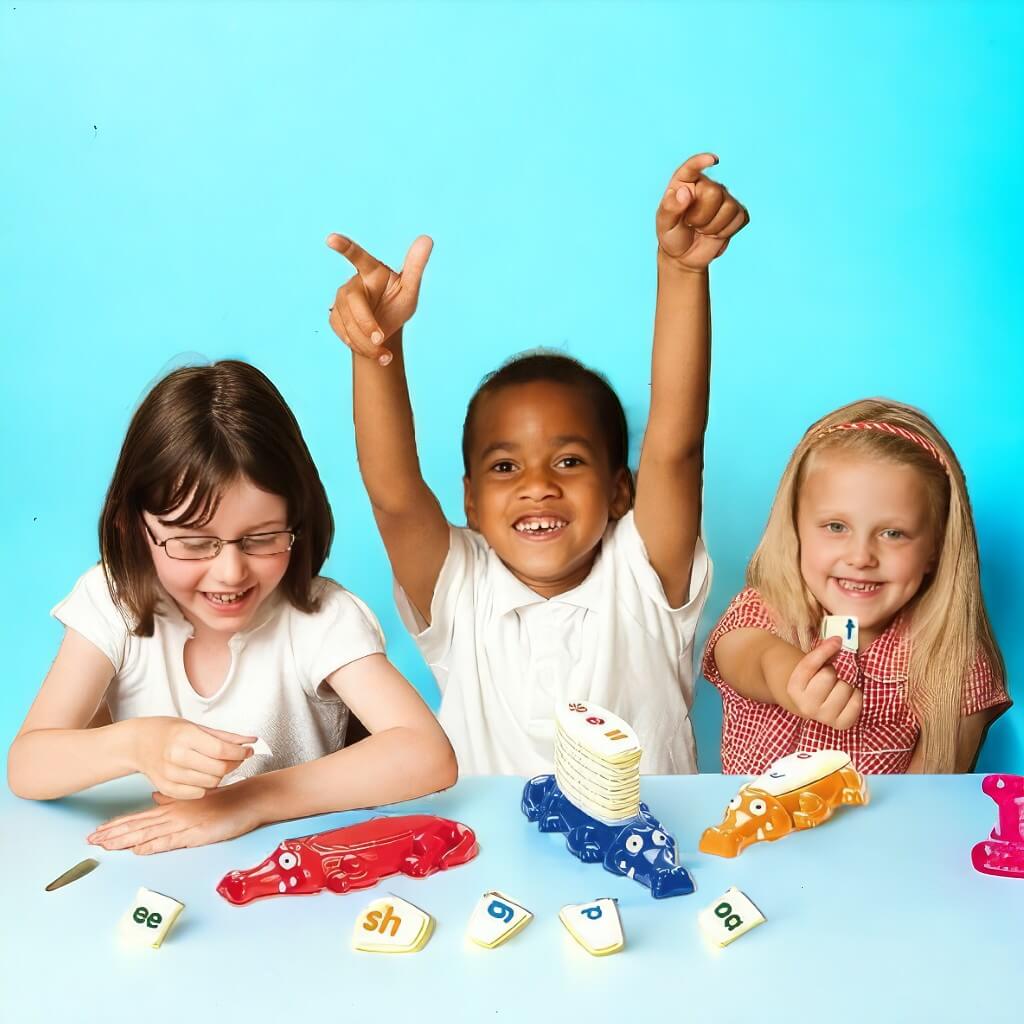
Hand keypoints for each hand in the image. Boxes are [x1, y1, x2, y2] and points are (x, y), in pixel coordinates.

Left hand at [87, 784, 260, 854]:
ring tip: (105, 846)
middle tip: (91, 841)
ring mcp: (185, 824)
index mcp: (173, 807)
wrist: (249, 799)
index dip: (117, 825)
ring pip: (149, 834)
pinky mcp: (197, 834)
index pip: (139, 817)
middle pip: (138, 826)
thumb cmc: (225, 799)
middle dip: (113, 834)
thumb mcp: (196, 797)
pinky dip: (153, 846)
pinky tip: (139, 850)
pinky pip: (171, 841)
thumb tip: (155, 798)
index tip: (98, 831)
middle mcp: (175, 814)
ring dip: (125, 840)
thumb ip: (174, 799)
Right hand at [132, 717, 253, 799]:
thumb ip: (226, 736)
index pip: (222, 750)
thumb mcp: (197, 726)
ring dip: (220, 775)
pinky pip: (197, 793)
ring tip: (217, 764)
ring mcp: (170, 774)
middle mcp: (176, 756)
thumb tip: (252, 741)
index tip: (248, 751)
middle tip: (235, 758)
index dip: (240, 752)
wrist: (138, 743)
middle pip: (219, 769)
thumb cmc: (169, 732)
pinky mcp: (166, 788)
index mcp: (185, 736)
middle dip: (234, 764)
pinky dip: (205, 786)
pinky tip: (203, 774)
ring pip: (210, 783)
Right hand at [326, 234, 432, 365]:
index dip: (345, 247)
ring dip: (366, 342)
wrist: (385, 332)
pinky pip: (343, 334)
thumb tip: (427, 238)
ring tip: (385, 355)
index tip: (330, 239)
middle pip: (353, 302)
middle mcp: (353, 283)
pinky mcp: (334, 317)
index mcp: (372, 271)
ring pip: (347, 322)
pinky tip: (374, 351)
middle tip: (380, 339)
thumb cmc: (397, 305)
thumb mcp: (410, 290)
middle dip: (366, 323)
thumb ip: (415, 267)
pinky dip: (360, 347)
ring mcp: (340, 300)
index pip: (358, 257)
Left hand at [656, 153, 748, 271]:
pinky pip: (738, 218)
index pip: (692, 168)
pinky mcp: (736, 212)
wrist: (685, 255)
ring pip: (728, 207)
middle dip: (701, 216)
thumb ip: (670, 208)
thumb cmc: (673, 235)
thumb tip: (684, 191)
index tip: (712, 160)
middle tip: (691, 223)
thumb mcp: (664, 224)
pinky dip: (724, 231)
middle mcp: (706, 186)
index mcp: (685, 182)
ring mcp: (724, 198)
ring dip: (712, 226)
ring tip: (701, 229)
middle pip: (714, 192)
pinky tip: (714, 233)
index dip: (701, 162)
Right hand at [785, 636, 862, 729]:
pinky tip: (846, 696)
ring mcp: (823, 717)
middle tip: (827, 678)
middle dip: (831, 672)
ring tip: (835, 689)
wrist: (809, 705)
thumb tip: (838, 640)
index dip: (826, 648)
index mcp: (794, 688)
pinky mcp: (840, 724)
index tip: (836, 640)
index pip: (810, 664)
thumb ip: (822, 651)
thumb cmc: (812, 680)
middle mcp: (806, 706)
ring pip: (844, 688)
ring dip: (843, 684)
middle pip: (829, 675)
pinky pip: (856, 703)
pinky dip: (856, 696)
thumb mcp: (810, 665)